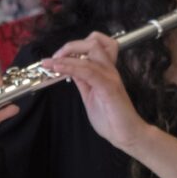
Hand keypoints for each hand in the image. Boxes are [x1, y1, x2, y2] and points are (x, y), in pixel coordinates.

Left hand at [41, 32, 148, 150]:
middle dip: (71, 45)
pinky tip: (58, 69)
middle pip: (94, 41)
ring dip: (67, 55)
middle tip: (55, 57)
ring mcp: (110, 77)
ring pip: (91, 52)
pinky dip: (71, 67)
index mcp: (104, 71)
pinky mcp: (109, 87)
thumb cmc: (111, 119)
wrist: (126, 135)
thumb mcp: (89, 95)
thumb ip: (82, 81)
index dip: (74, 46)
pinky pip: (88, 71)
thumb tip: (69, 69)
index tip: (57, 56)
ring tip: (50, 63)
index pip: (94, 45)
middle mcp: (109, 70)